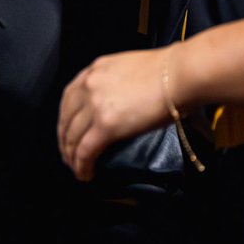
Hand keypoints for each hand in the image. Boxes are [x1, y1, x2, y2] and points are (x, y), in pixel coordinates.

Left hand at [57, 46, 174, 181]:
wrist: (179, 74)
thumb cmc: (166, 72)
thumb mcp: (128, 69)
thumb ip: (115, 85)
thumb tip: (119, 103)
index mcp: (94, 70)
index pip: (69, 97)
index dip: (65, 118)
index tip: (66, 131)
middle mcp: (88, 86)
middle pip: (66, 118)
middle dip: (64, 140)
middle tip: (68, 155)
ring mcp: (94, 105)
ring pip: (72, 136)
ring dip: (71, 156)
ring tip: (76, 169)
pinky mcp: (106, 125)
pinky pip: (85, 149)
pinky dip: (81, 164)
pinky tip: (84, 174)